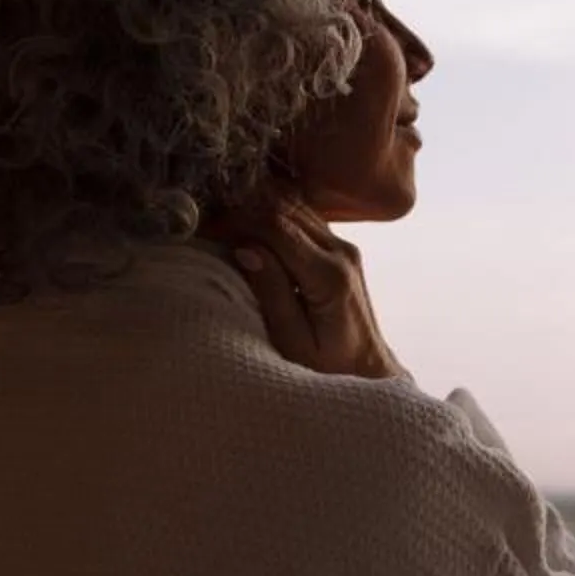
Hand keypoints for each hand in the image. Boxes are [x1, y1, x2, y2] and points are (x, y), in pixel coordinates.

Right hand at [212, 197, 403, 380]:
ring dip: (257, 211)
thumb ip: (272, 293)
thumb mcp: (292, 341)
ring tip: (224, 227)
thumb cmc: (327, 366)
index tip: (208, 229)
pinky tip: (249, 229)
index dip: (239, 223)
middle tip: (209, 225)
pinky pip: (302, 218)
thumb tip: (246, 249)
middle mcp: (341, 253)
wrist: (366, 368)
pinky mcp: (339, 248)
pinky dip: (272, 217)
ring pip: (294, 208)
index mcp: (329, 276)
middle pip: (285, 210)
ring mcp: (343, 247)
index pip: (278, 228)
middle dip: (243, 212)